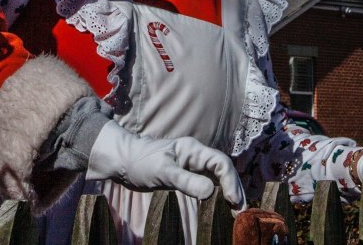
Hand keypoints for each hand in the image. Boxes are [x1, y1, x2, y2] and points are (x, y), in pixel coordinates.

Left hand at [86, 121, 245, 207]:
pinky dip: (217, 196)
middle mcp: (195, 156)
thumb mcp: (162, 172)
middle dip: (235, 189)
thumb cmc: (139, 161)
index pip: (220, 162)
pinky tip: (221, 208)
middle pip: (223, 171)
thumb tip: (211, 191)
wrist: (121, 162)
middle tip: (241, 212)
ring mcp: (191, 166)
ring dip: (228, 193)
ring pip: (218, 179)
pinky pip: (207, 185)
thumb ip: (185, 181)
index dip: (231, 181)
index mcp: (192, 149)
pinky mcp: (185, 176)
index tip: (233, 201)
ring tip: (236, 213)